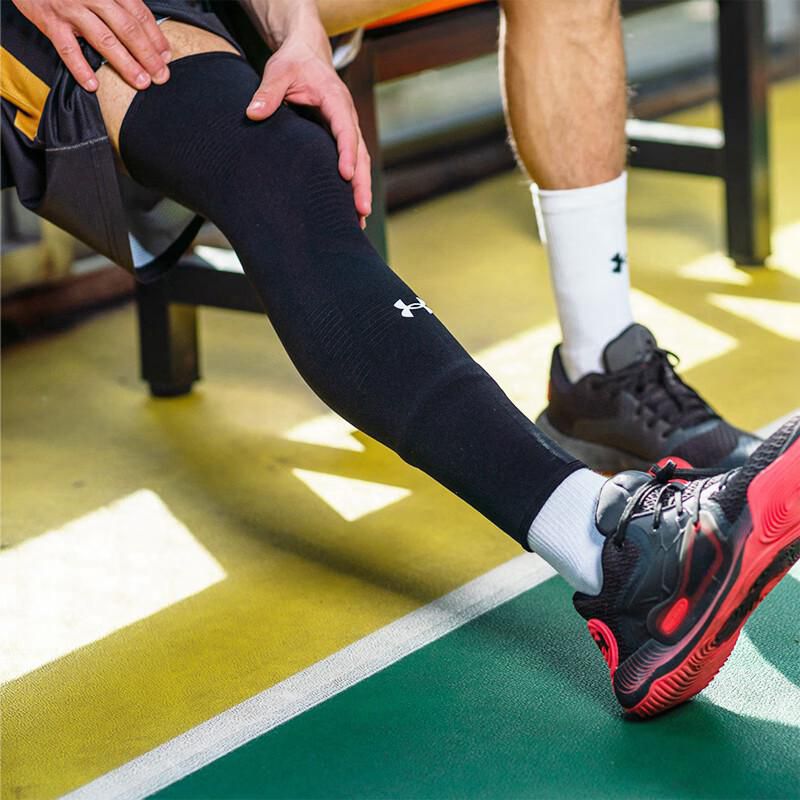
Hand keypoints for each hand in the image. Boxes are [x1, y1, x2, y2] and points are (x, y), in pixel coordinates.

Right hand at [11, 0, 170, 91]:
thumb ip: (119, 4)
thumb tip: (147, 33)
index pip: (139, 13)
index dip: (156, 36)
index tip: (166, 56)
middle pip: (127, 28)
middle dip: (148, 55)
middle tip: (161, 75)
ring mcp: (71, 9)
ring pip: (104, 40)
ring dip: (125, 64)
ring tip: (141, 82)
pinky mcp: (50, 21)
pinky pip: (68, 49)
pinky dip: (81, 68)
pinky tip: (93, 85)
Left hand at [246, 30, 371, 226]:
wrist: (306, 54)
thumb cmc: (293, 63)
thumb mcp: (278, 70)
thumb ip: (268, 91)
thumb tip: (253, 114)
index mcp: (336, 101)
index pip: (346, 130)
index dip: (347, 153)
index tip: (345, 175)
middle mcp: (347, 117)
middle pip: (360, 154)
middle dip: (362, 183)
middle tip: (361, 211)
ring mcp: (347, 130)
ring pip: (360, 163)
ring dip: (361, 190)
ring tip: (360, 220)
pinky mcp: (340, 139)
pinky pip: (352, 164)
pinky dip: (353, 186)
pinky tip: (350, 209)